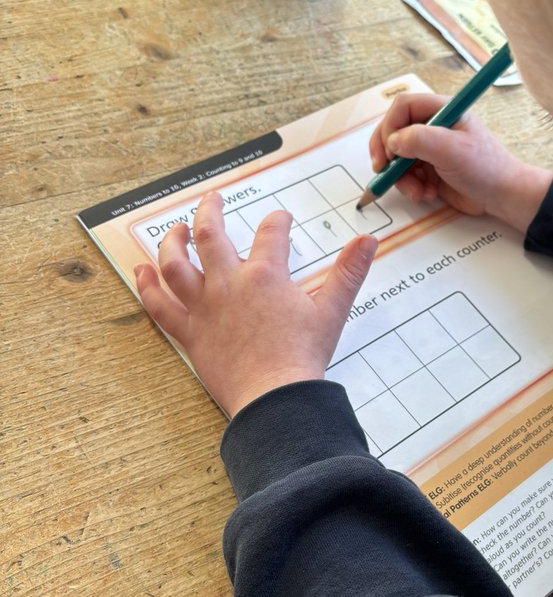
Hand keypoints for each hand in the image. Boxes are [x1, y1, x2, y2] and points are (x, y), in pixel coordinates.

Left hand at [134, 192, 376, 416]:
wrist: (275, 397)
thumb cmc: (303, 357)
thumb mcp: (332, 310)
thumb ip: (349, 271)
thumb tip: (369, 240)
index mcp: (265, 274)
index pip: (271, 233)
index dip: (278, 221)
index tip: (281, 219)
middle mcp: (229, 283)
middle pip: (210, 234)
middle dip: (210, 210)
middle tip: (213, 199)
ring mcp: (204, 307)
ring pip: (176, 264)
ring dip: (171, 241)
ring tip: (173, 229)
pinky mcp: (189, 332)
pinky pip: (159, 305)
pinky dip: (147, 286)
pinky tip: (140, 271)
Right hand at [370, 92, 552, 231]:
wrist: (502, 197)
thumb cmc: (486, 168)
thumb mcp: (452, 150)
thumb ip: (419, 140)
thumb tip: (393, 142)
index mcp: (442, 110)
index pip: (403, 106)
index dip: (390, 126)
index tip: (389, 151)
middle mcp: (433, 126)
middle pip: (394, 131)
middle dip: (387, 153)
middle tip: (383, 170)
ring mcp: (430, 148)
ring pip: (397, 157)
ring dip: (401, 177)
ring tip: (419, 191)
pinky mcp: (429, 169)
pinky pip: (406, 175)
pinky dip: (411, 186)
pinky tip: (427, 194)